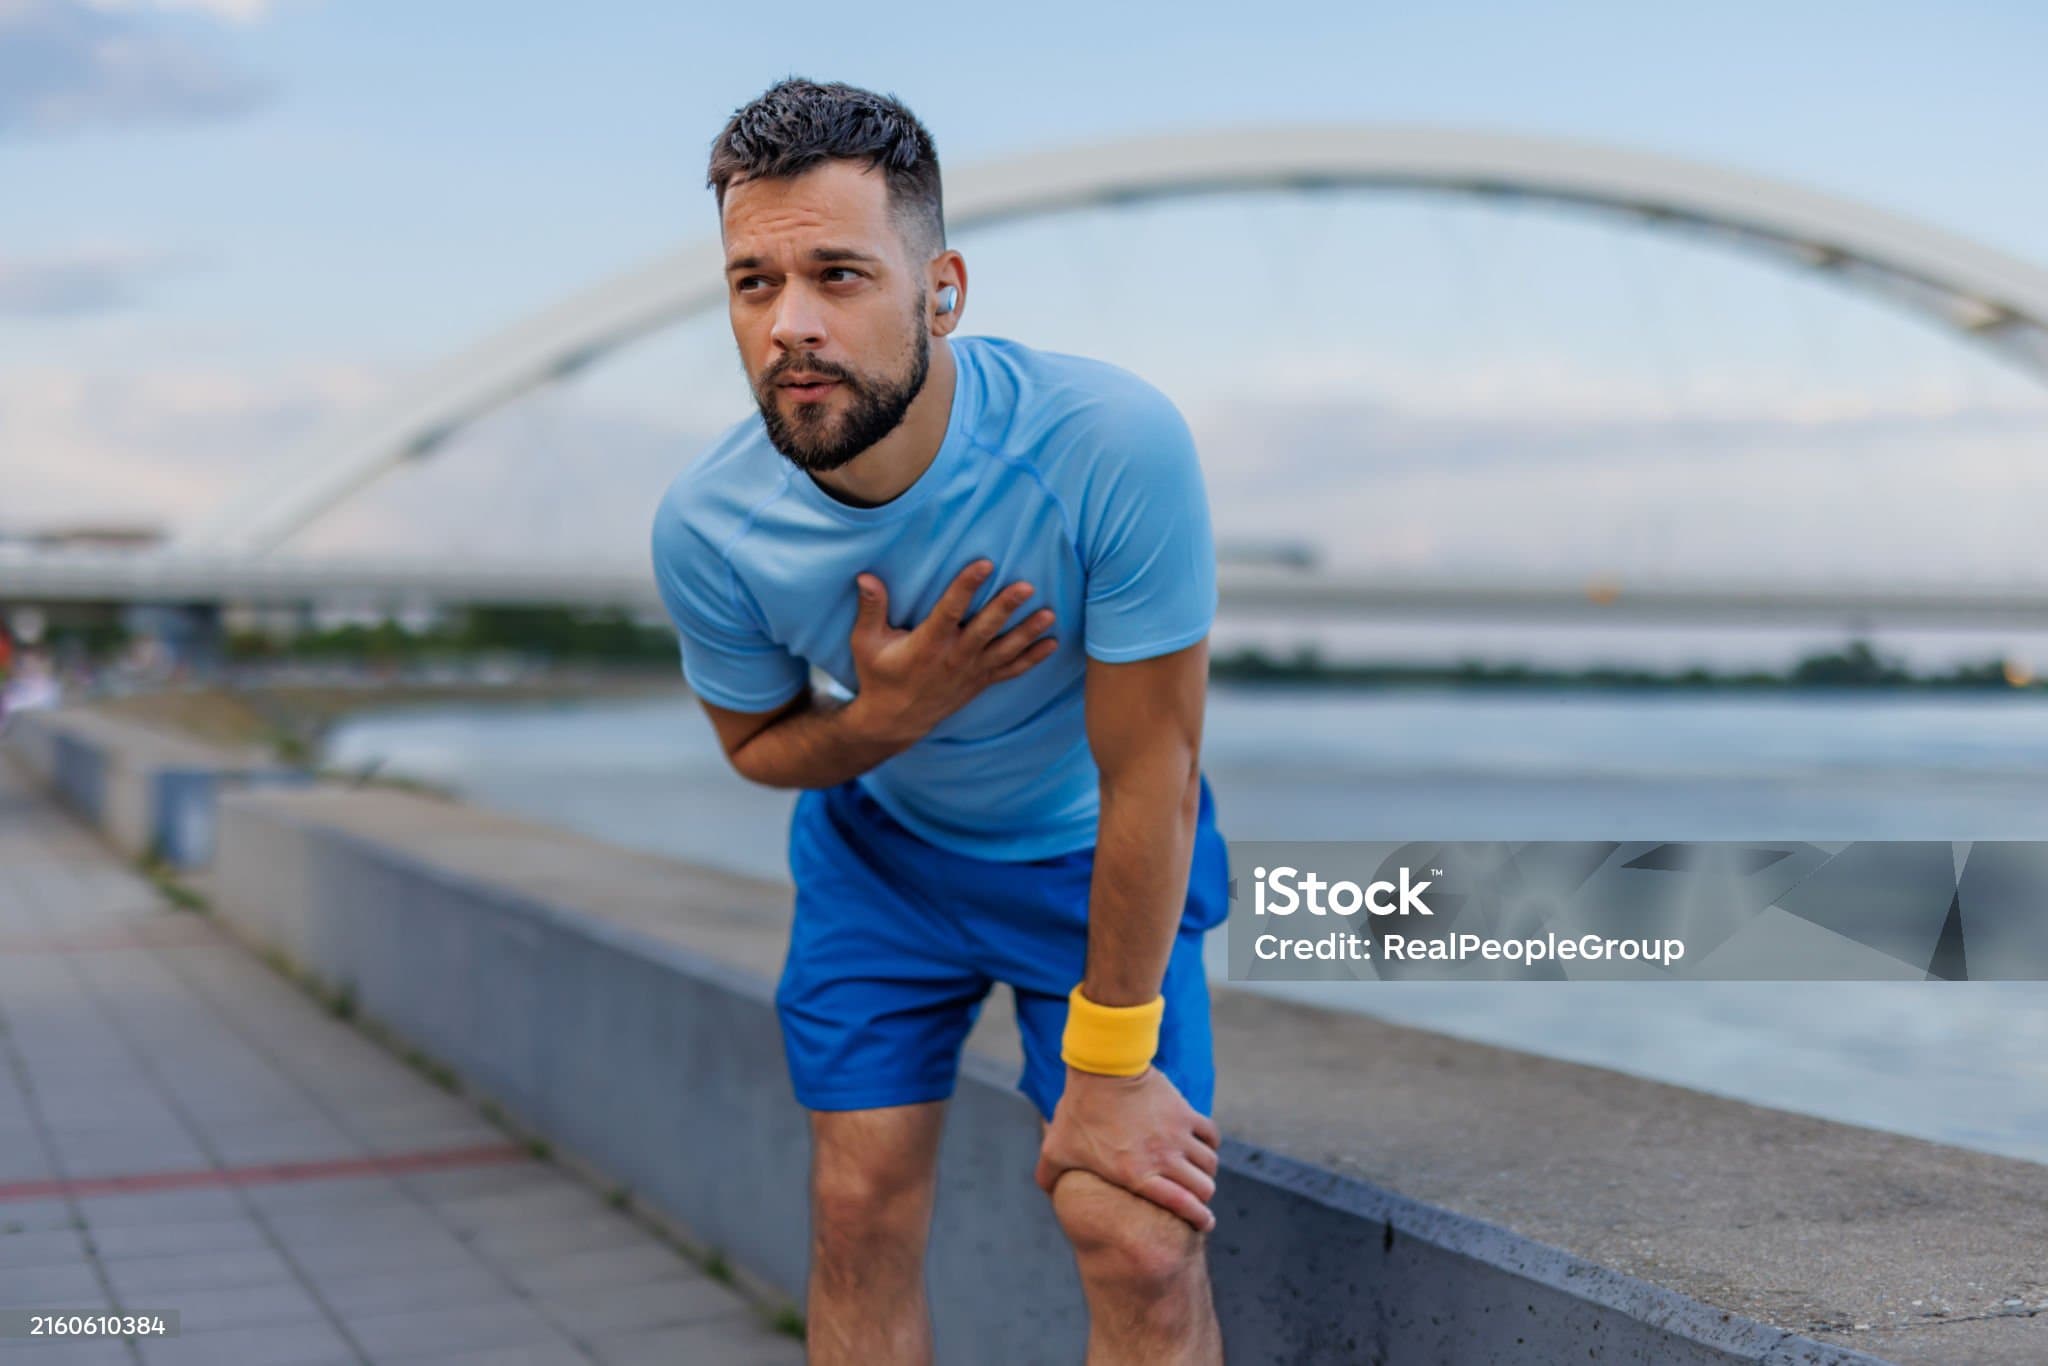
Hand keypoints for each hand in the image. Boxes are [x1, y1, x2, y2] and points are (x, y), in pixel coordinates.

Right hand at [845, 559, 1057, 746]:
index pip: (949, 611)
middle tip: (1026, 586)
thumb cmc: (879, 676)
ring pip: (1004, 650)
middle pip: (985, 629)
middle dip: (1006, 607)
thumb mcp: (866, 643)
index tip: (983, 565)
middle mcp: (953, 658)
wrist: (895, 721)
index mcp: (927, 645)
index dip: (966, 587)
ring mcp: (970, 672)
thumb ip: (871, 609)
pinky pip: (1010, 670)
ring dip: (1028, 632)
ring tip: (1049, 614)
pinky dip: (1032, 658)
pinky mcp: (980, 682)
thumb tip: (866, 577)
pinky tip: (1052, 644)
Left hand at [1034, 1064, 1221, 1231]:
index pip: (1182, 1205)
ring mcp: (1177, 1134)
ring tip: (1199, 1175)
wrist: (1102, 1069)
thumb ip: (1049, 1175)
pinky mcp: (1184, 1112)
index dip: (1198, 1218)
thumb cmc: (1079, 1110)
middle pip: (1203, 1188)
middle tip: (1198, 1200)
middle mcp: (1163, 1157)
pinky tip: (1203, 1147)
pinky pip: (1210, 1135)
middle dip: (1203, 1198)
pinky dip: (1211, 1145)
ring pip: (1209, 1164)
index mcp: (1137, 1174)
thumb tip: (1046, 1192)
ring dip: (1206, 1172)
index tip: (1204, 1223)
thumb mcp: (1057, 1147)